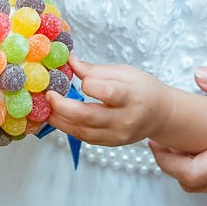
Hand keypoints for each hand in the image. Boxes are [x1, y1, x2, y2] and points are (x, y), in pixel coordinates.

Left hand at [49, 58, 171, 147]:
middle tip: (48, 95)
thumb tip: (69, 61)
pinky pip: (84, 137)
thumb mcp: (124, 72)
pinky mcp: (110, 143)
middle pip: (87, 116)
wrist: (159, 115)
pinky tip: (59, 117)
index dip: (89, 85)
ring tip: (46, 107)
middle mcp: (124, 119)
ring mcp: (116, 135)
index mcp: (131, 96)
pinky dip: (68, 127)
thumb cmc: (142, 89)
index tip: (79, 78)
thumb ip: (95, 70)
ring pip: (81, 131)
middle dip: (62, 106)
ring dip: (59, 120)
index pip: (107, 93)